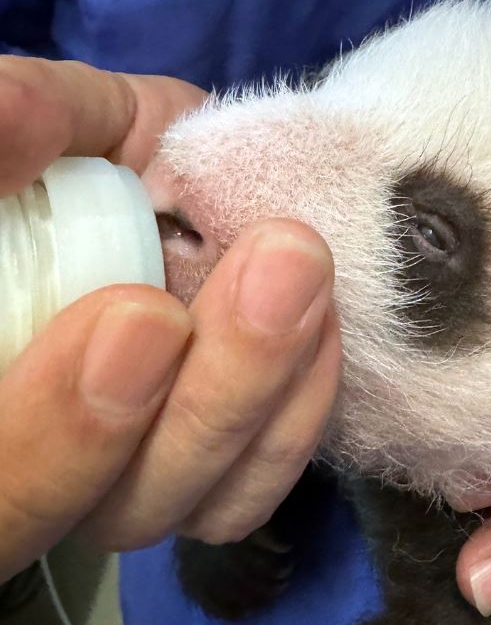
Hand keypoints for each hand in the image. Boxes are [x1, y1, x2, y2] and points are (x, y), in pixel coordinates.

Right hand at [0, 57, 340, 582]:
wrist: (168, 177)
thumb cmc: (93, 155)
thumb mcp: (62, 122)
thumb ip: (32, 118)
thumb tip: (9, 123)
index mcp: (10, 378)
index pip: (9, 471)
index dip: (62, 428)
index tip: (145, 314)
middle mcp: (66, 457)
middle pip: (119, 506)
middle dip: (208, 400)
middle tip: (278, 268)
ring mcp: (150, 469)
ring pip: (204, 503)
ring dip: (266, 396)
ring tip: (308, 278)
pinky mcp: (225, 461)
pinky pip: (263, 478)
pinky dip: (302, 409)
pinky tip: (325, 322)